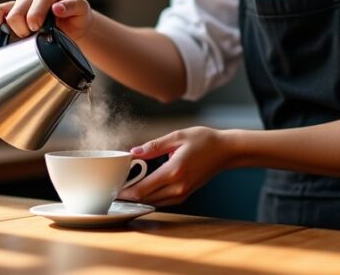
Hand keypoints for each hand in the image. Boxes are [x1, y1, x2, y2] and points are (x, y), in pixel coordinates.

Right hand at [0, 0, 92, 40]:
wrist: (72, 24)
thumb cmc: (76, 16)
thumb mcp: (82, 10)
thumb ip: (73, 6)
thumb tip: (57, 7)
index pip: (37, 1)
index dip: (35, 16)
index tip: (37, 28)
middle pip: (20, 11)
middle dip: (25, 27)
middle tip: (36, 34)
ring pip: (10, 13)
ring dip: (17, 28)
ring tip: (28, 34)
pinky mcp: (14, 7)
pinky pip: (1, 10)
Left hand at [117, 126, 231, 206]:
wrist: (226, 151)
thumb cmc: (204, 141)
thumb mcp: (177, 137)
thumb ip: (154, 146)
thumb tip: (134, 152)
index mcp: (173, 171)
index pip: (143, 189)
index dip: (125, 191)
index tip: (113, 188)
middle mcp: (178, 187)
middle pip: (146, 198)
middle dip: (129, 195)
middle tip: (115, 187)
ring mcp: (183, 193)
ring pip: (154, 202)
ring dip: (139, 197)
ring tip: (127, 187)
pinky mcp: (185, 194)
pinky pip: (163, 201)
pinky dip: (151, 197)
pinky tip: (144, 188)